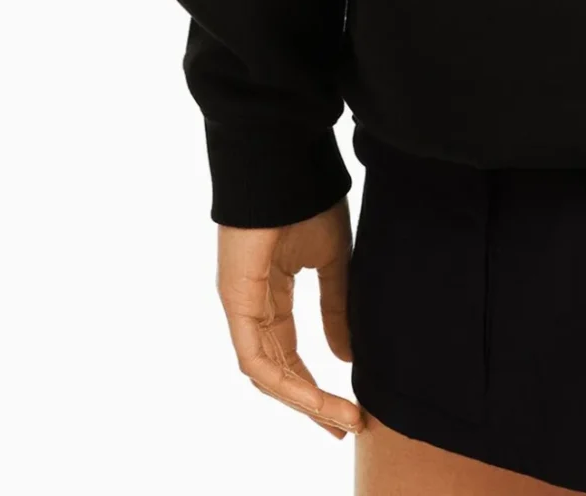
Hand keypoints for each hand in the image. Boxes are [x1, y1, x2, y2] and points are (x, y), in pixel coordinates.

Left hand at [217, 202, 363, 439]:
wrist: (284, 159)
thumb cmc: (307, 200)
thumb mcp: (331, 261)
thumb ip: (335, 308)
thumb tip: (345, 356)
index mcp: (272, 294)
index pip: (290, 353)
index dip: (316, 384)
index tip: (349, 408)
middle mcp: (253, 306)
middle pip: (279, 371)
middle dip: (312, 403)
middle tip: (346, 425)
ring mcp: (242, 305)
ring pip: (268, 371)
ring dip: (303, 399)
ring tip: (338, 418)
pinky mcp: (237, 300)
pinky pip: (256, 356)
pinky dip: (284, 380)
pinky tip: (313, 393)